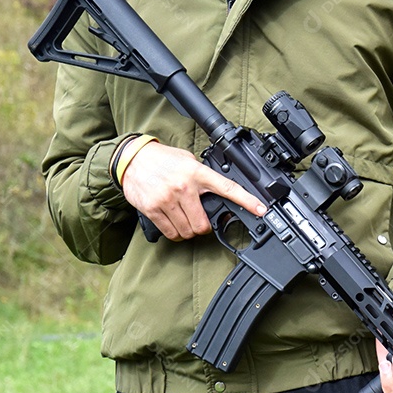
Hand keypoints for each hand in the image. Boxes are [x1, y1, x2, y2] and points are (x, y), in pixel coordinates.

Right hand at [121, 141, 266, 240]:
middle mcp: (184, 187)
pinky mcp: (153, 209)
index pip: (228, 188)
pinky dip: (175, 234)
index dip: (247, 201)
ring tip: (184, 219)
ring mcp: (167, 199)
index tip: (261, 209)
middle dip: (204, 227)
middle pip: (203, 224)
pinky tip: (174, 224)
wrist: (131, 159)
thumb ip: (204, 175)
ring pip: (188, 231)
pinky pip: (171, 233)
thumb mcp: (189, 161)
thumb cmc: (163, 160)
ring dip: (189, 231)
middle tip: (200, 221)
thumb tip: (221, 192)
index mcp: (197, 173)